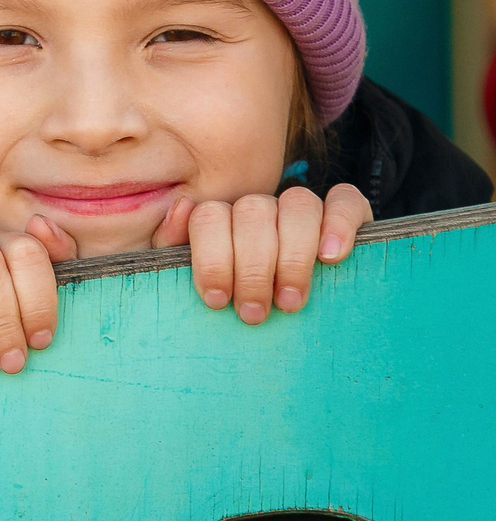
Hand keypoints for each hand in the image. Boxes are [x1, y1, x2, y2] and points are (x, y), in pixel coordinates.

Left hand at [157, 184, 370, 323]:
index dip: (212, 259)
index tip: (217, 301)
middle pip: (253, 214)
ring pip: (298, 205)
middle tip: (254, 313)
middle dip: (252, 269)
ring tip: (290, 301)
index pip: (209, 216)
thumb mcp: (196, 280)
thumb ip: (176, 245)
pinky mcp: (344, 214)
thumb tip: (182, 207)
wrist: (288, 319)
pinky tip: (330, 257)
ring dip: (293, 257)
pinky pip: (345, 201)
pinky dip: (339, 224)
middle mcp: (259, 208)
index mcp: (220, 219)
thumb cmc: (232, 301)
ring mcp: (301, 208)